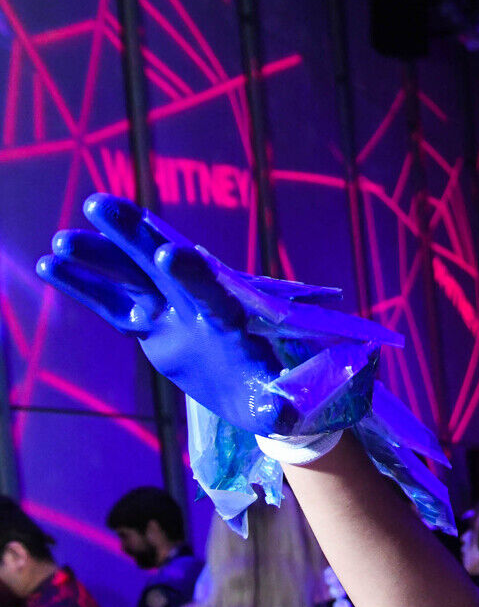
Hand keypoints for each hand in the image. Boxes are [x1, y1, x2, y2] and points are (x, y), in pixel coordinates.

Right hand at [36, 194, 400, 436]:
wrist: (285, 401)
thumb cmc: (301, 396)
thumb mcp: (302, 400)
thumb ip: (294, 400)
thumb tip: (297, 402)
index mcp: (240, 319)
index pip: (214, 292)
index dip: (195, 275)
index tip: (173, 253)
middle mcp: (204, 308)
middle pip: (167, 267)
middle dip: (137, 237)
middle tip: (101, 204)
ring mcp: (177, 316)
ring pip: (134, 280)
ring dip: (101, 259)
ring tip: (61, 240)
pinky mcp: (156, 331)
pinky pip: (116, 306)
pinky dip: (87, 288)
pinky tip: (49, 264)